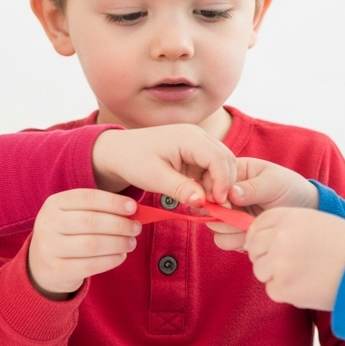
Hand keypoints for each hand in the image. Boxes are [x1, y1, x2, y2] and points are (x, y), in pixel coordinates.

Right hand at [28, 189, 140, 297]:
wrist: (42, 265)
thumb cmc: (67, 235)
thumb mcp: (74, 216)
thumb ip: (99, 211)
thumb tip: (134, 210)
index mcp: (54, 204)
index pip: (87, 198)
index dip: (112, 202)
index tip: (133, 207)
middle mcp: (48, 223)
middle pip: (91, 222)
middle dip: (119, 224)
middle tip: (136, 227)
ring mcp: (50, 248)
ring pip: (93, 244)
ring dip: (118, 243)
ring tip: (131, 243)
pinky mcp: (58, 270)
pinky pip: (91, 264)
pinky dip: (111, 260)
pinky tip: (121, 256)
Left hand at [90, 126, 235, 207]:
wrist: (118, 152)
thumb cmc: (132, 160)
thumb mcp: (155, 177)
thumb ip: (181, 189)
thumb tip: (203, 202)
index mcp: (189, 137)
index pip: (219, 159)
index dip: (223, 183)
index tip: (218, 204)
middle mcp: (198, 136)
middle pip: (226, 161)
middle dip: (223, 185)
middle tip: (213, 209)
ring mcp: (197, 144)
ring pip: (221, 166)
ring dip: (216, 187)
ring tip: (202, 205)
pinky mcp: (194, 154)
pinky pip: (211, 170)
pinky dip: (208, 185)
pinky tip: (197, 198)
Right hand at [208, 158, 317, 251]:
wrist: (305, 209)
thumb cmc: (290, 187)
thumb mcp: (274, 182)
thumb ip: (252, 188)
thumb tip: (231, 194)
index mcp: (232, 174)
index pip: (208, 183)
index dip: (214, 195)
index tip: (229, 202)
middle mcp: (226, 194)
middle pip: (207, 208)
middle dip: (223, 216)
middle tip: (242, 217)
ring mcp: (230, 214)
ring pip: (214, 227)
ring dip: (230, 230)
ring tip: (251, 226)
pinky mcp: (235, 232)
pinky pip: (224, 241)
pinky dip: (236, 241)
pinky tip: (252, 235)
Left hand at [243, 208, 344, 310]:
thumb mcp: (318, 222)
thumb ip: (289, 225)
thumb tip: (263, 237)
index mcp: (289, 217)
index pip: (257, 225)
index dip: (260, 238)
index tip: (268, 246)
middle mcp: (280, 237)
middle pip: (254, 249)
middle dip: (266, 258)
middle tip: (288, 265)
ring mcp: (279, 262)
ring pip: (261, 270)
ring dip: (276, 276)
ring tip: (303, 275)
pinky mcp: (282, 287)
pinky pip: (272, 290)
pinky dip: (287, 292)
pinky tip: (307, 286)